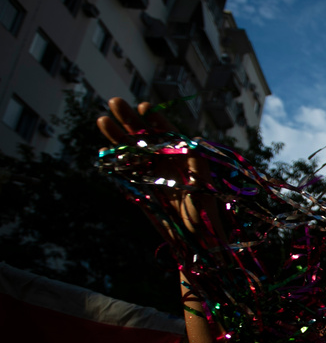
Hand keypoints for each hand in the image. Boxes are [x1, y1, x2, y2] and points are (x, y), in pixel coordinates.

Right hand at [97, 98, 222, 240]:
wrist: (195, 240)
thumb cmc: (205, 213)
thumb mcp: (204, 187)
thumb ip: (198, 165)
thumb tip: (193, 142)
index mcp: (182, 159)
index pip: (167, 133)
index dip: (156, 120)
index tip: (145, 107)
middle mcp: (165, 164)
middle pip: (144, 137)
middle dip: (130, 120)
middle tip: (115, 102)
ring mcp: (151, 176)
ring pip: (131, 152)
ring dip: (117, 137)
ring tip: (102, 119)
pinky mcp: (139, 191)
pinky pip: (125, 173)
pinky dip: (114, 162)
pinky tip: (104, 149)